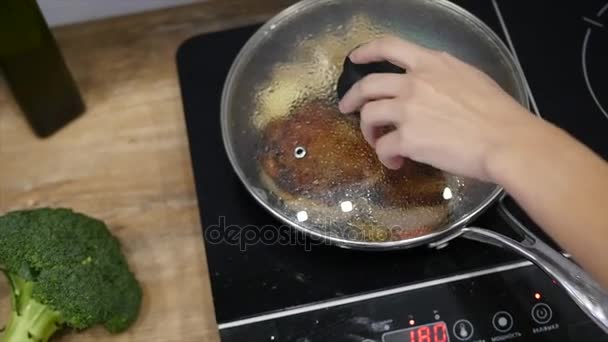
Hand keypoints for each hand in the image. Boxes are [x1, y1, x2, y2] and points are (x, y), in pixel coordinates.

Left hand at [338, 36, 539, 181]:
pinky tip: (397, 163)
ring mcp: (408, 110)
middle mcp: (414, 82)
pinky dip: (386, 156)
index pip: (389, 46)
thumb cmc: (498, 113)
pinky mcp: (407, 138)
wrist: (506, 141)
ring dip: (368, 130)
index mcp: (432, 63)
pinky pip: (383, 147)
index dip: (366, 51)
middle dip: (352, 97)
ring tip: (377, 142)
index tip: (354, 58)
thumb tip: (432, 85)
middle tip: (348, 108)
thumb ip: (443, 76)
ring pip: (368, 115)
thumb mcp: (470, 77)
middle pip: (367, 84)